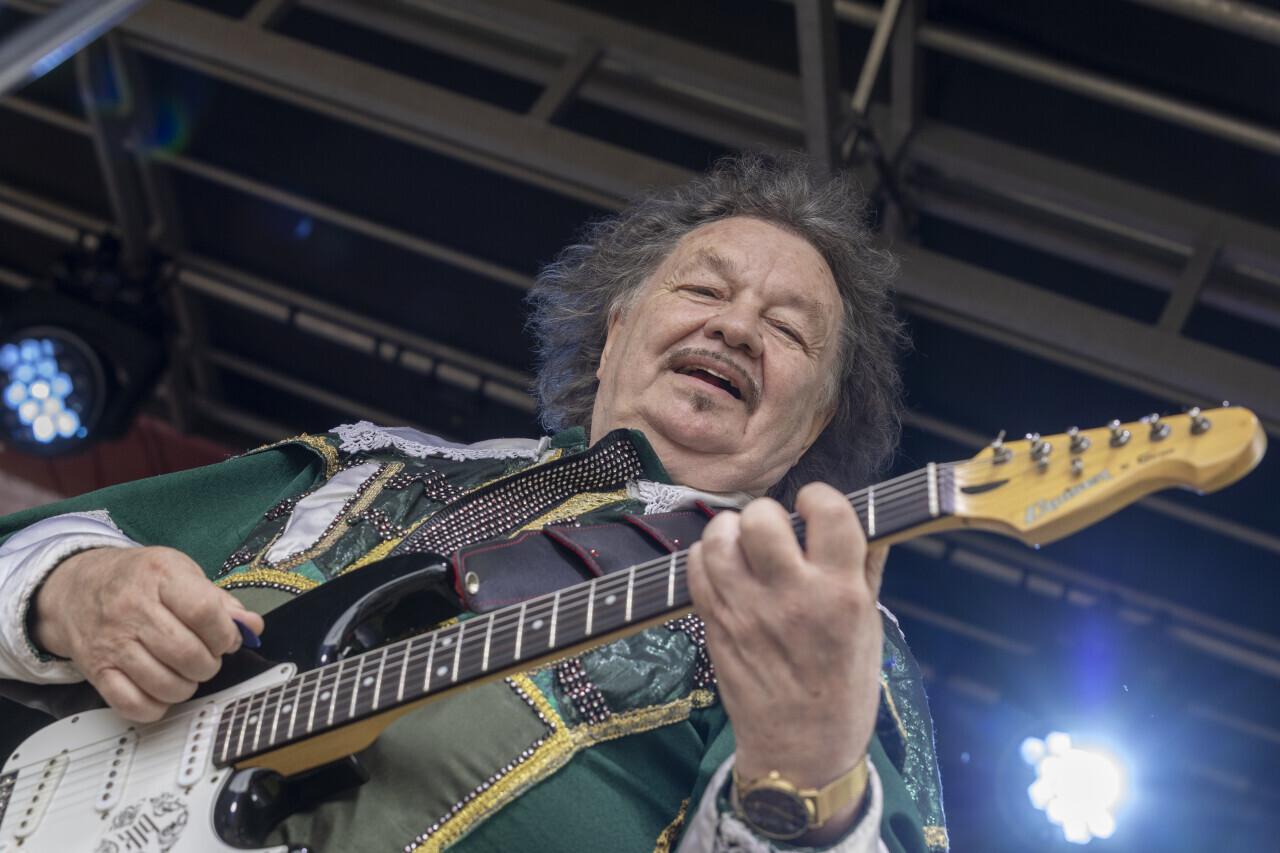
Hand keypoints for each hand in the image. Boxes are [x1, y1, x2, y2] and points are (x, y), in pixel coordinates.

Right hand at [32, 546, 263, 721]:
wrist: (76, 588)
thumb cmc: (137, 579)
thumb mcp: (181, 571)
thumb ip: (219, 600)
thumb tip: (251, 626)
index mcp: (160, 576)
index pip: (203, 611)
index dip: (225, 634)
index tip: (228, 639)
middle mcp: (132, 608)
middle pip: (186, 652)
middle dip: (209, 664)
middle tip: (209, 658)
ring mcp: (112, 641)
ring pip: (163, 683)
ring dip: (187, 686)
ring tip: (188, 673)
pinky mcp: (96, 669)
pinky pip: (131, 704)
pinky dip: (156, 707)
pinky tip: (163, 692)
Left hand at [686, 482, 886, 843]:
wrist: (801, 752)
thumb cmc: (843, 691)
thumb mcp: (871, 629)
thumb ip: (865, 571)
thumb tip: (868, 524)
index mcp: (841, 596)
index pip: (830, 513)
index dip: (819, 498)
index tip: (814, 506)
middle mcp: (792, 599)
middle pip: (761, 519)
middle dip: (766, 514)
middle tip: (774, 530)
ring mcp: (747, 612)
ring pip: (718, 538)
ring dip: (729, 531)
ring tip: (744, 544)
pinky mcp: (715, 626)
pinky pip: (696, 568)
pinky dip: (706, 557)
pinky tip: (725, 567)